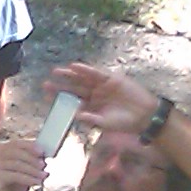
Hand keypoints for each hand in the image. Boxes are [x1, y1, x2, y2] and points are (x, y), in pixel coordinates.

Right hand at [0, 130, 45, 190]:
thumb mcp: (22, 173)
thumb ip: (29, 163)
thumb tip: (43, 157)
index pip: (16, 144)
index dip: (30, 146)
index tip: (42, 151)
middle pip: (17, 152)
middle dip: (33, 159)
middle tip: (44, 166)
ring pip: (17, 164)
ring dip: (33, 170)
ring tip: (43, 176)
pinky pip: (16, 175)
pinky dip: (29, 179)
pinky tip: (37, 183)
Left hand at [45, 62, 162, 139]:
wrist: (144, 116)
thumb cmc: (125, 123)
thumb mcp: (106, 124)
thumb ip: (92, 120)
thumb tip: (77, 116)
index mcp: (91, 107)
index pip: (72, 102)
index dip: (59, 100)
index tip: (46, 98)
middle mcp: (94, 95)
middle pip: (74, 89)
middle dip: (60, 87)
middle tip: (45, 85)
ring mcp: (102, 86)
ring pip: (82, 79)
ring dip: (70, 75)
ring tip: (57, 72)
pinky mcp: (111, 79)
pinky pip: (96, 73)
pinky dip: (86, 70)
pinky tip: (75, 67)